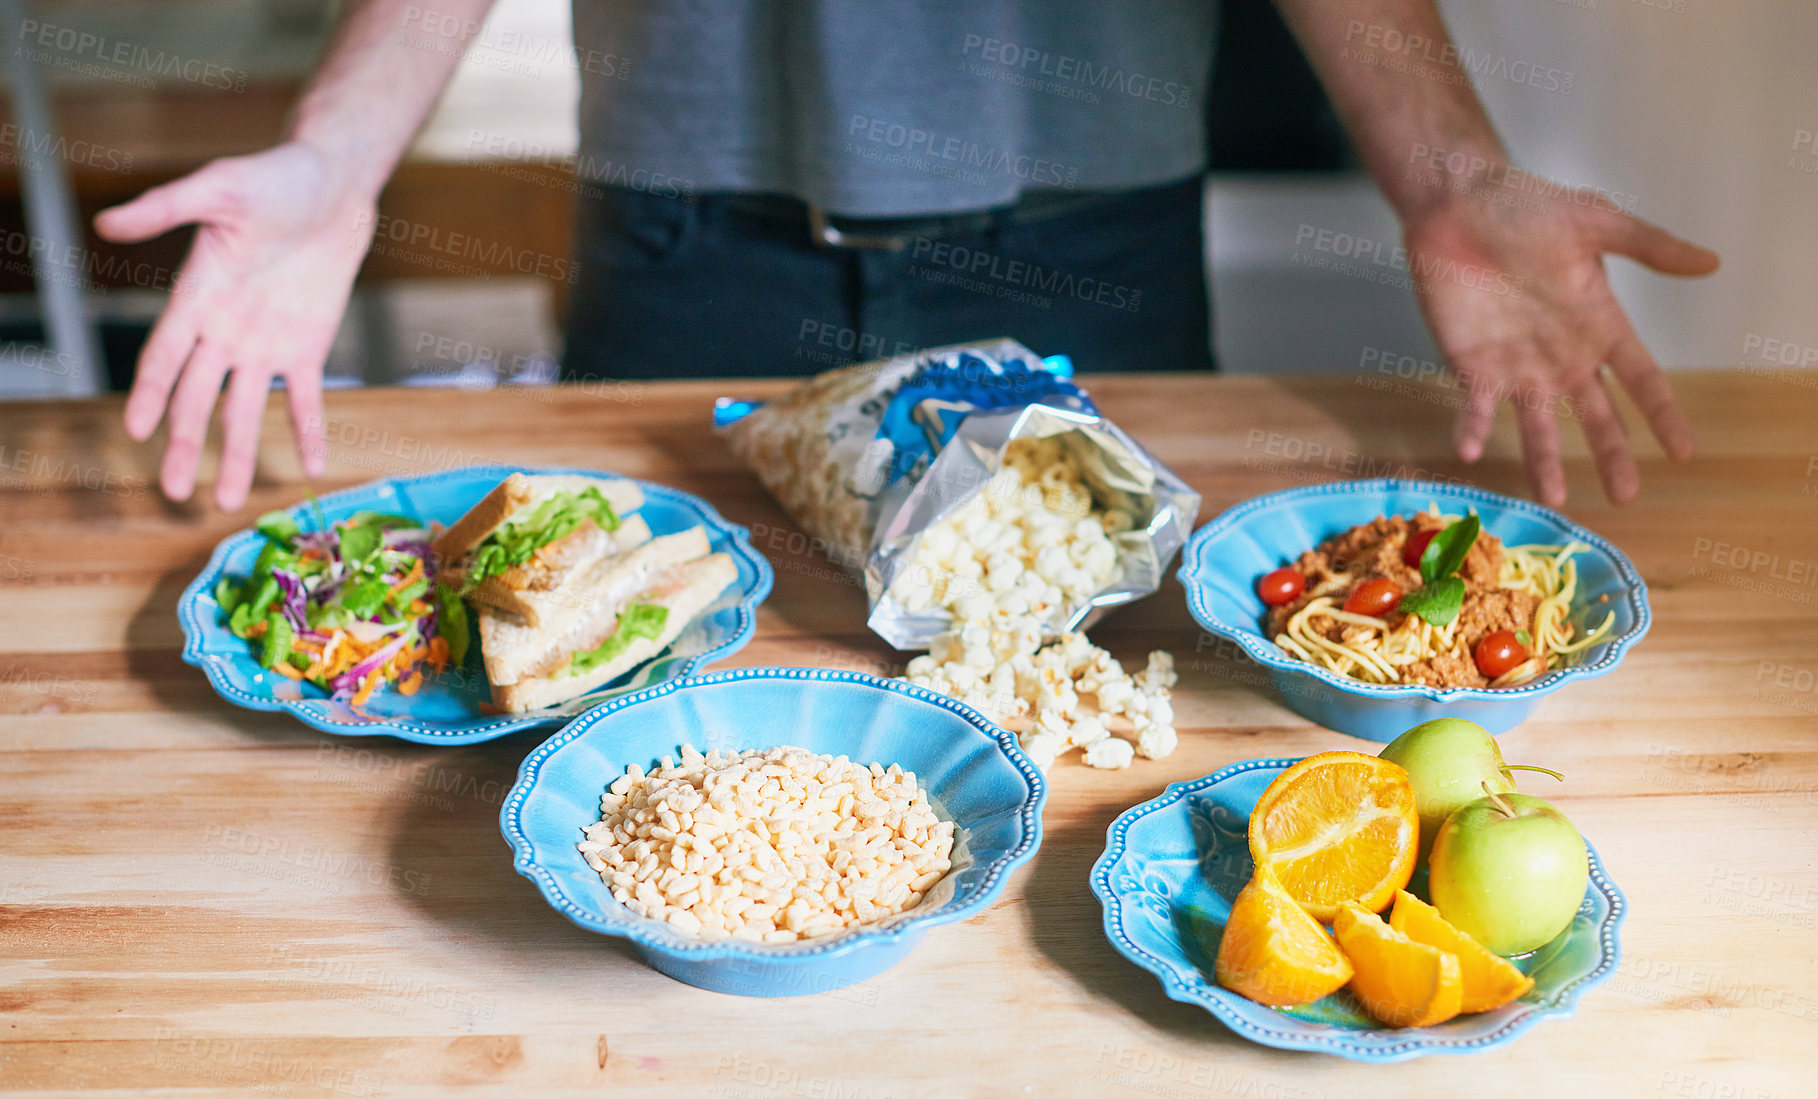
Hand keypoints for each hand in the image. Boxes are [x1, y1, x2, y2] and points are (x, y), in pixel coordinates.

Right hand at [96, 142, 376, 509]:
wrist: (333, 186)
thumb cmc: (272, 180)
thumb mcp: (218, 189)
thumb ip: (165, 209)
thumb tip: (106, 222)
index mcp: (196, 297)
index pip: (164, 356)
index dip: (149, 393)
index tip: (134, 431)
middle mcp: (224, 331)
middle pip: (197, 399)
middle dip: (186, 445)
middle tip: (174, 493)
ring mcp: (265, 345)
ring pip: (244, 411)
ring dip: (236, 455)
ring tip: (227, 500)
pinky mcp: (307, 349)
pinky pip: (306, 399)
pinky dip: (308, 431)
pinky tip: (310, 468)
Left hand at [1401, 181, 1718, 506]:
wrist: (1461, 203)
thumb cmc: (1529, 209)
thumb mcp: (1597, 223)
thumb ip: (1650, 247)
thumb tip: (1711, 262)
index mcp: (1599, 326)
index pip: (1642, 380)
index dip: (1662, 416)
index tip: (1684, 453)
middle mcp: (1562, 357)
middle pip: (1594, 417)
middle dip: (1610, 455)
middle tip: (1625, 496)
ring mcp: (1516, 366)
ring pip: (1537, 425)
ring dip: (1544, 461)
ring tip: (1554, 498)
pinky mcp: (1469, 365)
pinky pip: (1474, 406)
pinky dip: (1472, 429)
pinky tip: (1470, 452)